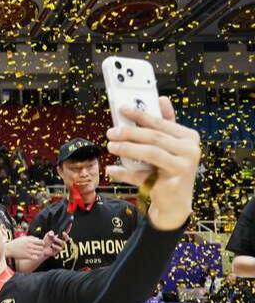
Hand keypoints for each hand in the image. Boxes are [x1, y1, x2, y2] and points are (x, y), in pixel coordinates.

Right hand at [5, 235, 45, 259]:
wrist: (9, 249)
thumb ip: (31, 237)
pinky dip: (36, 257)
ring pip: (39, 253)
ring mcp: (28, 251)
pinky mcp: (27, 256)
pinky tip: (34, 256)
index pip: (41, 242)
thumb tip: (38, 238)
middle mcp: (30, 245)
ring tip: (36, 253)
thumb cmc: (16, 243)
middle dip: (41, 249)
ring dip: (39, 253)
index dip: (42, 244)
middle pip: (41, 248)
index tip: (40, 245)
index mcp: (29, 240)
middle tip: (38, 249)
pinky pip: (36, 258)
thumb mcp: (23, 238)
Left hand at [41, 231, 66, 257]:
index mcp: (59, 238)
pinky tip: (52, 245)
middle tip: (62, 233)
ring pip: (63, 243)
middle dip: (65, 236)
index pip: (65, 236)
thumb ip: (50, 233)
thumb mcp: (47, 235)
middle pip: (67, 239)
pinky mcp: (57, 251)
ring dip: (59, 240)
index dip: (66, 234)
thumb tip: (52, 234)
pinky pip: (60, 248)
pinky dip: (56, 246)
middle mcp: (60, 242)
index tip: (64, 232)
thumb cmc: (46, 241)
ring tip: (54, 238)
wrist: (42, 248)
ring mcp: (60, 247)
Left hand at [106, 97, 199, 229]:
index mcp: (189, 138)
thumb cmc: (169, 170)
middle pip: (154, 137)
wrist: (175, 203)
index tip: (122, 109)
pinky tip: (112, 169)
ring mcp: (183, 168)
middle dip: (130, 133)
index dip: (141, 115)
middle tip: (111, 132)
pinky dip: (125, 173)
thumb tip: (161, 99)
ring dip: (127, 149)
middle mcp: (190, 151)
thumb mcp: (169, 146)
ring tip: (111, 146)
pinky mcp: (171, 185)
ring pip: (151, 153)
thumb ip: (165, 125)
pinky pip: (143, 176)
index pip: (161, 123)